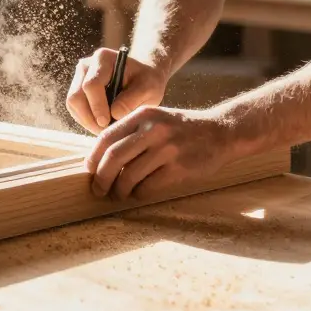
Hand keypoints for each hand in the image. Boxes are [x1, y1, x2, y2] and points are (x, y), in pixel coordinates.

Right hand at [66, 48, 166, 133]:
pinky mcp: (78, 90)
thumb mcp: (149, 88)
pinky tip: (102, 124)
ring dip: (87, 121)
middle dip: (89, 118)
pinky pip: (75, 109)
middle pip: (76, 96)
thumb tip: (113, 115)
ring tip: (106, 129)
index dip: (97, 106)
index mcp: (103, 58)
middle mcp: (86, 66)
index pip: (91, 85)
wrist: (142, 78)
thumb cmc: (147, 81)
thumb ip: (132, 99)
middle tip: (106, 131)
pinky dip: (86, 120)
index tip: (106, 123)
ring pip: (73, 105)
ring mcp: (79, 78)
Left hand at [86, 105, 236, 201]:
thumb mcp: (155, 119)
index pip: (107, 137)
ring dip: (119, 190)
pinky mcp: (179, 168)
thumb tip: (100, 159)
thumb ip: (131, 133)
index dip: (94, 157)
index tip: (90, 171)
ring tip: (118, 195)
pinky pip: (148, 187)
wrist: (220, 132)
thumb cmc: (181, 129)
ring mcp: (167, 149)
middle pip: (114, 157)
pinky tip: (138, 194)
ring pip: (130, 176)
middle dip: (101, 178)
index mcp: (143, 116)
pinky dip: (138, 194)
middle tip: (97, 190)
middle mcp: (153, 130)